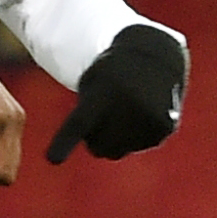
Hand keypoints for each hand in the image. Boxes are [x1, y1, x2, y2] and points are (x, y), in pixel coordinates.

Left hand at [48, 22, 188, 163]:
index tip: (52, 159)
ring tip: (126, 109)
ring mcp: (147, 119)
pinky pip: (139, 146)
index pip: (79, 123)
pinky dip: (137, 136)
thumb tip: (101, 151)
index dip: (64, 142)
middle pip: (97, 147)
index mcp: (101, 93)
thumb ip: (85, 117)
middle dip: (96, 138)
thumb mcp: (91, 82)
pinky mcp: (164, 128)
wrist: (154, 58)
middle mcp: (127, 106)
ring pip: (119, 151)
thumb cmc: (111, 75)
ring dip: (117, 138)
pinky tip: (142, 113)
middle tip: (104, 114)